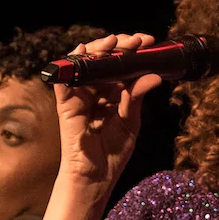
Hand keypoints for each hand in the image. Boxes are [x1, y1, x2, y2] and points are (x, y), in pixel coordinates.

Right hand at [52, 30, 163, 197]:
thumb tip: (153, 75)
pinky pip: (65, 79)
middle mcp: (96, 89)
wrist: (95, 178)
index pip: (122, 64)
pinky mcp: (66, 103)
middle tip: (137, 41)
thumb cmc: (112, 153)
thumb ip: (136, 97)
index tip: (149, 42)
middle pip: (104, 58)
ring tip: (115, 42)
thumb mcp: (130, 122)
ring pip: (86, 63)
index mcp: (113, 92)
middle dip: (120, 45)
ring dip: (99, 49)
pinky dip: (71, 63)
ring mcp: (80, 95)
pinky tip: (82, 51)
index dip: (134, 51)